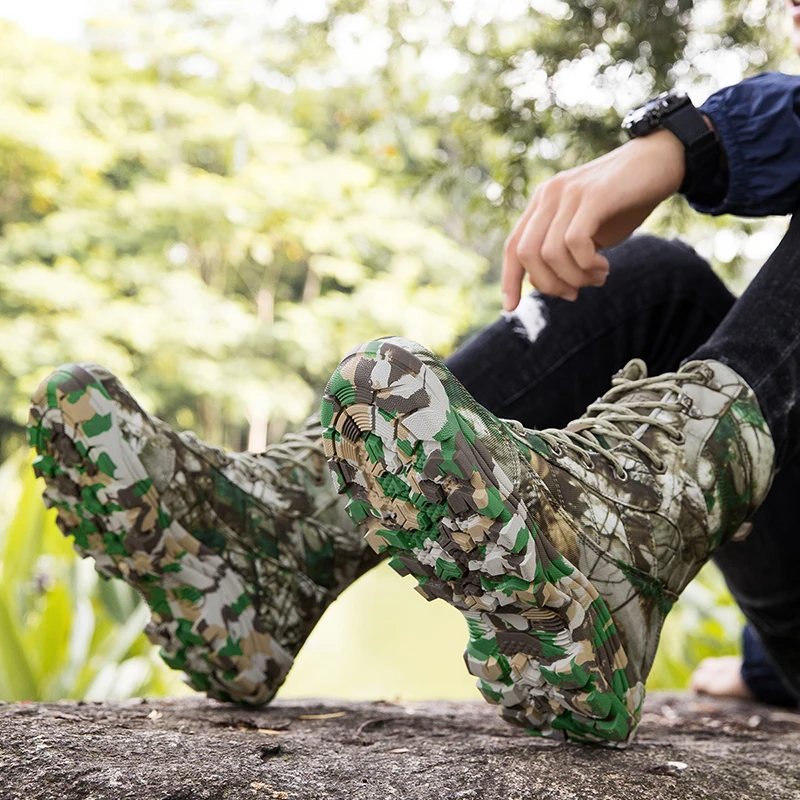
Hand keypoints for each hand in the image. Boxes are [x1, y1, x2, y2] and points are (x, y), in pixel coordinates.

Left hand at [502, 129, 685, 309]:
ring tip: (598, 277)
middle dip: (549, 284)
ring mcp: (569, 193)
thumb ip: (566, 253)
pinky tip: (604, 266)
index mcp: (542, 204)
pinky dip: (587, 264)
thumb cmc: (624, 203)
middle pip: (526, 254)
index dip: (509, 279)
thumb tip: (553, 286)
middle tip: (575, 292)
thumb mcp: (588, 232)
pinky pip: (574, 242)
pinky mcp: (593, 195)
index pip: (513, 246)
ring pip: (550, 253)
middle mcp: (549, 195)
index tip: (511, 307)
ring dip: (574, 277)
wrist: (661, 161)